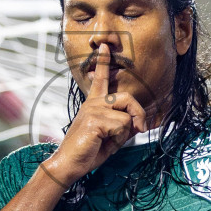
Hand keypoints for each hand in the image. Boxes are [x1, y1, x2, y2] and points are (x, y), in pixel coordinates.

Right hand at [42, 45, 146, 186]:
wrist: (70, 164)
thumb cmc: (89, 151)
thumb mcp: (112, 136)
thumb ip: (124, 126)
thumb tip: (140, 123)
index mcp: (94, 104)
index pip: (99, 78)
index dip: (103, 61)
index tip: (105, 45)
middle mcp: (93, 103)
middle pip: (127, 98)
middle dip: (138, 115)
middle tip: (139, 129)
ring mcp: (93, 109)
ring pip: (127, 115)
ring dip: (126, 132)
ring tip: (111, 140)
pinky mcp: (94, 119)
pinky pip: (122, 126)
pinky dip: (119, 138)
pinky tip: (103, 142)